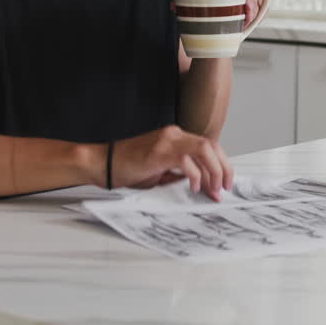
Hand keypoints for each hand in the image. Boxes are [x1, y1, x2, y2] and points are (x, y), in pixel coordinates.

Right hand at [109, 125, 233, 200]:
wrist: (102, 162)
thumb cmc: (126, 167)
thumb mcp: (159, 172)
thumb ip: (178, 173)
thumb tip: (200, 184)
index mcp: (175, 137)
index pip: (208, 146)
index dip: (220, 165)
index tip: (222, 183)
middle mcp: (174, 134)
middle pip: (211, 145)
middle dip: (223, 168)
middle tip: (223, 188)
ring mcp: (167, 140)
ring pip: (204, 149)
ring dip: (214, 171)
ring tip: (212, 189)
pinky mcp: (159, 151)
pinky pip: (187, 159)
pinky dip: (195, 175)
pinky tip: (193, 187)